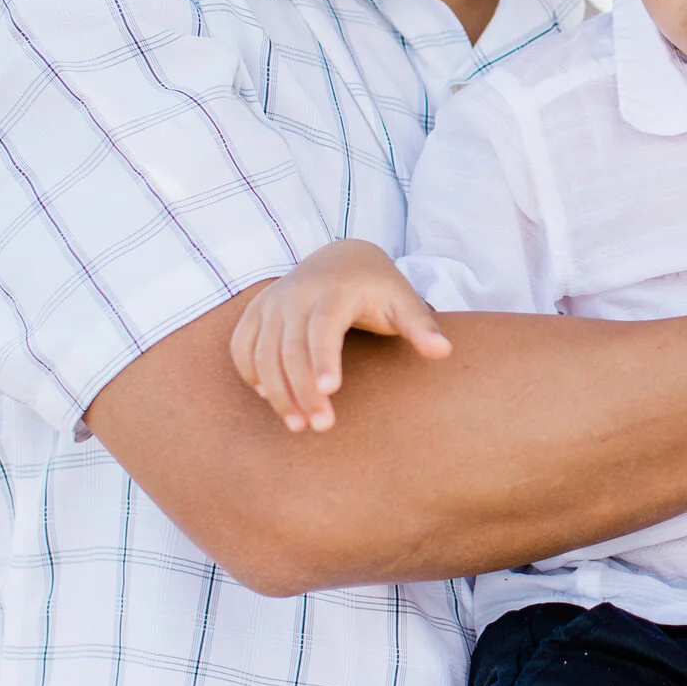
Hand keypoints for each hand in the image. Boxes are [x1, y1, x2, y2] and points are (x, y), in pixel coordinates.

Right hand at [229, 239, 450, 431]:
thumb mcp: (403, 301)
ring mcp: (272, 303)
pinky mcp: (256, 313)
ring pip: (262, 352)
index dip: (323, 359)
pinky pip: (242, 347)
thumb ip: (422, 327)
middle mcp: (296, 295)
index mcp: (334, 291)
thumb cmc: (378, 288)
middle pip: (291, 347)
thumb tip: (444, 352)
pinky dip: (251, 374)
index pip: (323, 327)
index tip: (329, 392)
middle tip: (320, 426)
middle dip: (302, 390)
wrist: (341, 258)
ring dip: (276, 392)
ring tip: (297, 425)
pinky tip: (270, 398)